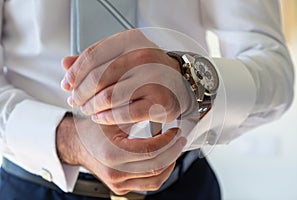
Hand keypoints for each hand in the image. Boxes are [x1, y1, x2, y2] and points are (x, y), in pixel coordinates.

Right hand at [56, 114, 185, 194]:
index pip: (151, 151)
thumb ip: (133, 113)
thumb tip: (160, 108)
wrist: (76, 144)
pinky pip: (148, 184)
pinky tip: (164, 159)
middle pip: (156, 167)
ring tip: (174, 148)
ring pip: (155, 180)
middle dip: (173, 151)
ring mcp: (118, 184)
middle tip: (180, 139)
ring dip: (169, 163)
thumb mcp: (111, 116)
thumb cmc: (92, 129)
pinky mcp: (120, 188)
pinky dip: (160, 172)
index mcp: (112, 154)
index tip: (175, 131)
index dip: (168, 140)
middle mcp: (115, 173)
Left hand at [61, 29, 191, 124]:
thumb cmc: (147, 70)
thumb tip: (65, 64)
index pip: (92, 56)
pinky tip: (100, 118)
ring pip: (108, 96)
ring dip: (91, 106)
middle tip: (75, 101)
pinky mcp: (158, 101)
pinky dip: (106, 118)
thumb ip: (95, 59)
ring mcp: (152, 79)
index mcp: (131, 40)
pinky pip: (122, 113)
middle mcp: (143, 56)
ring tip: (87, 110)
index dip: (75, 72)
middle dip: (80, 92)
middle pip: (97, 77)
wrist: (180, 82)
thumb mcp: (122, 56)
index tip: (67, 84)